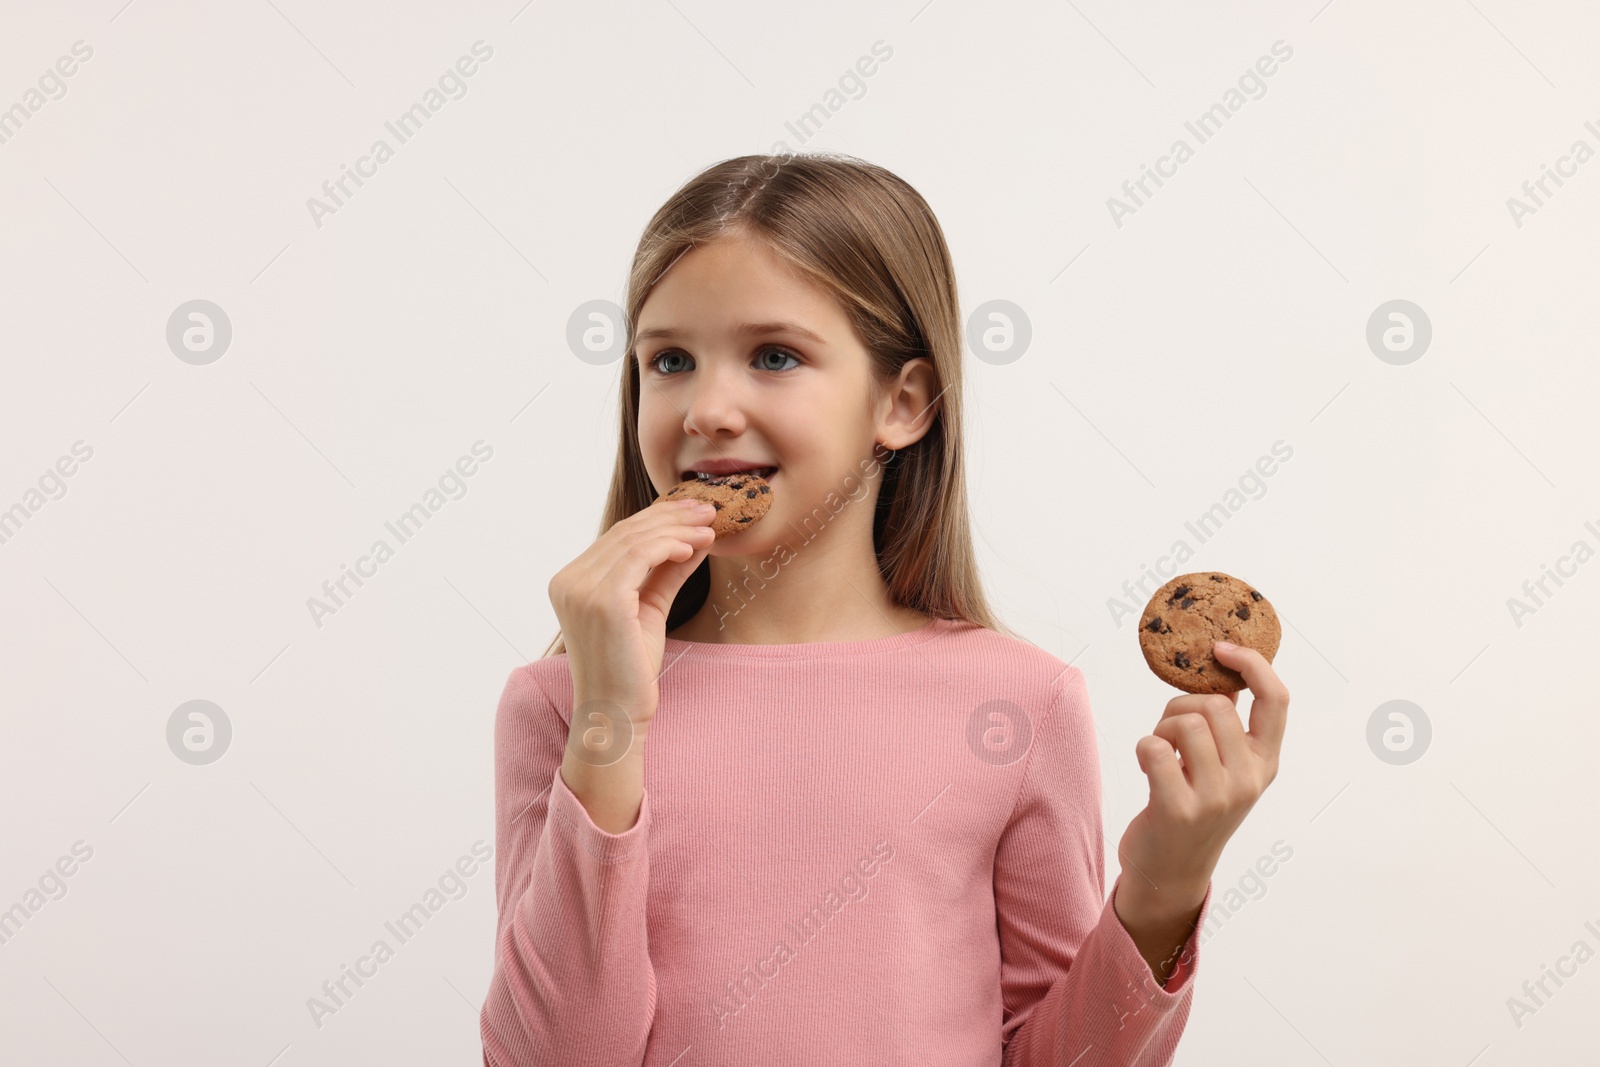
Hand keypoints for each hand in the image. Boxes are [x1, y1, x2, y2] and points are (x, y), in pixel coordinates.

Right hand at [546, 496, 717, 724]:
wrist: (617, 716)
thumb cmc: (630, 671)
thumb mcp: (649, 609)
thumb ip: (666, 573)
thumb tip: (695, 539)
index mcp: (569, 582)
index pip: (618, 538)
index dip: (658, 519)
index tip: (693, 512)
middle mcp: (568, 582)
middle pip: (626, 533)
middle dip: (672, 516)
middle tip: (709, 510)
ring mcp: (581, 590)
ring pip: (636, 539)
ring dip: (678, 528)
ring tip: (710, 527)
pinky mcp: (602, 600)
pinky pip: (641, 556)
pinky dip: (671, 545)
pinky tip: (694, 547)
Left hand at [1116, 642, 1289, 919]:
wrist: (1170, 872)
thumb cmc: (1193, 807)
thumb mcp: (1225, 770)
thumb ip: (1229, 728)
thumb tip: (1223, 673)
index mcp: (1266, 764)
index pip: (1277, 699)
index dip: (1253, 664)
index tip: (1221, 649)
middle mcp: (1249, 780)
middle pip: (1216, 705)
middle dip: (1182, 706)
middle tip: (1169, 732)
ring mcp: (1216, 797)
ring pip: (1186, 722)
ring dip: (1161, 728)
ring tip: (1159, 753)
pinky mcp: (1179, 808)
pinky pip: (1154, 747)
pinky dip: (1142, 748)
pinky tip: (1146, 769)